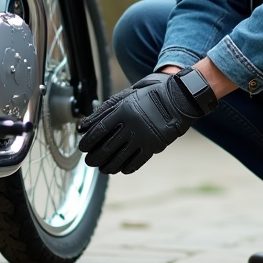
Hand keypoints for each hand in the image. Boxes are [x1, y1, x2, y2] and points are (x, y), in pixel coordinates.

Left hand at [77, 71, 216, 174]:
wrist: (180, 97)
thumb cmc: (151, 93)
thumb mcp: (127, 94)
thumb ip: (105, 109)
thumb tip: (84, 124)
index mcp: (123, 109)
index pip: (99, 130)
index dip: (88, 141)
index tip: (82, 147)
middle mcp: (132, 125)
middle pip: (107, 147)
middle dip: (95, 157)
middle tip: (89, 161)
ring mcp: (144, 137)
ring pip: (120, 157)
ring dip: (108, 166)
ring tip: (102, 168)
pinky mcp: (155, 146)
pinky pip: (137, 161)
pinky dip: (127, 167)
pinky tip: (121, 169)